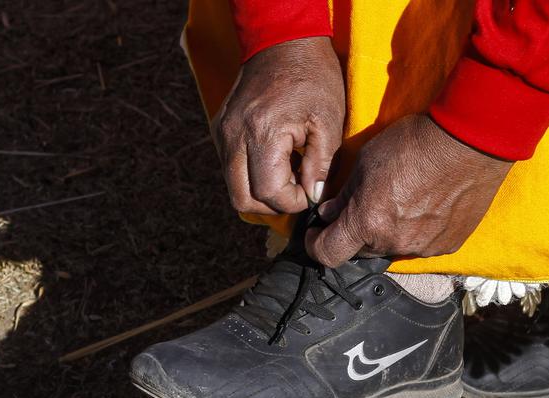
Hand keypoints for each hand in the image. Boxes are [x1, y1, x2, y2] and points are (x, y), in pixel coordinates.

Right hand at [217, 37, 343, 214]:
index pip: (268, 192)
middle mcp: (234, 135)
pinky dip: (252, 174)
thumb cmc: (313, 78)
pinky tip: (277, 160)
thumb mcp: (329, 122)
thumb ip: (321, 165)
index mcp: (262, 132)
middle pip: (242, 199)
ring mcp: (222, 132)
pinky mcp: (219, 129)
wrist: (283, 41)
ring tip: (289, 173)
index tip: (311, 193)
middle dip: (272, 205)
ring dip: (261, 191)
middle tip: (297, 192)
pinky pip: (230, 167)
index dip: (293, 202)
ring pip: (233, 186)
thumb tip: (313, 198)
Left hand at [305, 115, 512, 266]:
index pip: (327, 253)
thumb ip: (344, 195)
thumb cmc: (414, 144)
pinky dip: (417, 232)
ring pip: (393, 248)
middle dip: (355, 234)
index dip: (316, 245)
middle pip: (361, 252)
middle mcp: (392, 242)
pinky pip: (423, 245)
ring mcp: (423, 247)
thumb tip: (329, 212)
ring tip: (401, 203)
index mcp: (366, 222)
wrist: (469, 142)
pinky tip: (426, 207)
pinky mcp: (448, 245)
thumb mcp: (367, 161)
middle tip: (363, 208)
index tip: (317, 233)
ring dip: (388, 233)